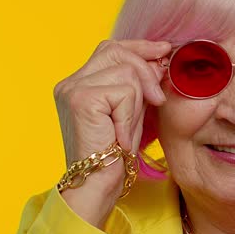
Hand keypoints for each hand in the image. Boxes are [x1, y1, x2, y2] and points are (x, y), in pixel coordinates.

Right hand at [51, 39, 170, 225]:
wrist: (96, 186)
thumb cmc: (114, 155)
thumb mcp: (131, 112)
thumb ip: (139, 85)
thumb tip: (159, 57)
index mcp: (78, 83)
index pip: (110, 49)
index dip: (139, 47)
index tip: (164, 51)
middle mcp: (70, 82)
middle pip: (116, 51)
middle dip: (145, 70)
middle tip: (157, 99)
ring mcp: (72, 89)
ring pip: (126, 72)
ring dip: (138, 101)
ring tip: (127, 129)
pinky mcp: (80, 99)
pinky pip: (124, 92)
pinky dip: (130, 115)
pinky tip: (120, 136)